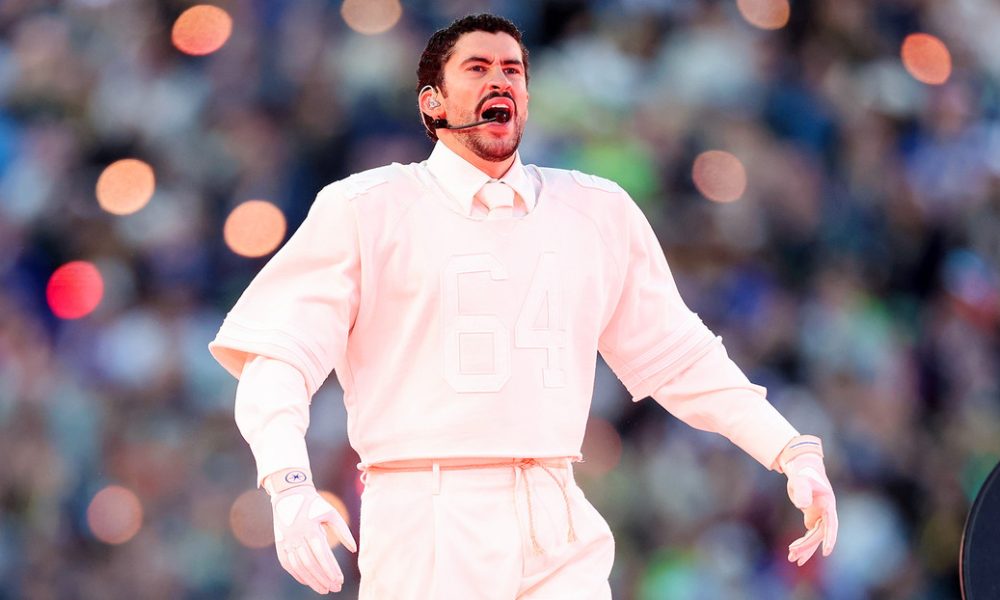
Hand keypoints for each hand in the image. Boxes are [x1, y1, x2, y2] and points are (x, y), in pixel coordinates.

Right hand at [266, 469, 356, 593]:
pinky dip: (297, 575)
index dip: (330, 569)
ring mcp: (286, 541)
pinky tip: (308, 581)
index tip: (339, 580)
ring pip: (299, 566)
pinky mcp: (280, 545)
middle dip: (323, 578)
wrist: (289, 494)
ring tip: (324, 589)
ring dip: (311, 580)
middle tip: (334, 588)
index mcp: (310, 528)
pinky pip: (288, 564)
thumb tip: (353, 549)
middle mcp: (296, 536)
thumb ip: (343, 531)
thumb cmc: (315, 505)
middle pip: (310, 563)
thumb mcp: (331, 513)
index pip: (321, 554)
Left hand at [778, 435, 837, 565]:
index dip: (829, 538)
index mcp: (828, 504)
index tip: (826, 552)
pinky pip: (810, 534)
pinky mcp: (812, 517)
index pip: (831, 524)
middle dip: (807, 546)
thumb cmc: (802, 474)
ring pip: (815, 537)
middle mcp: (826, 512)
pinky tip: (794, 552)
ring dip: (805, 548)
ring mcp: (820, 516)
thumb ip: (802, 490)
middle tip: (793, 555)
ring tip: (792, 559)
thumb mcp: (800, 480)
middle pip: (819, 533)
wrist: (803, 470)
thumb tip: (803, 505)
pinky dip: (803, 543)